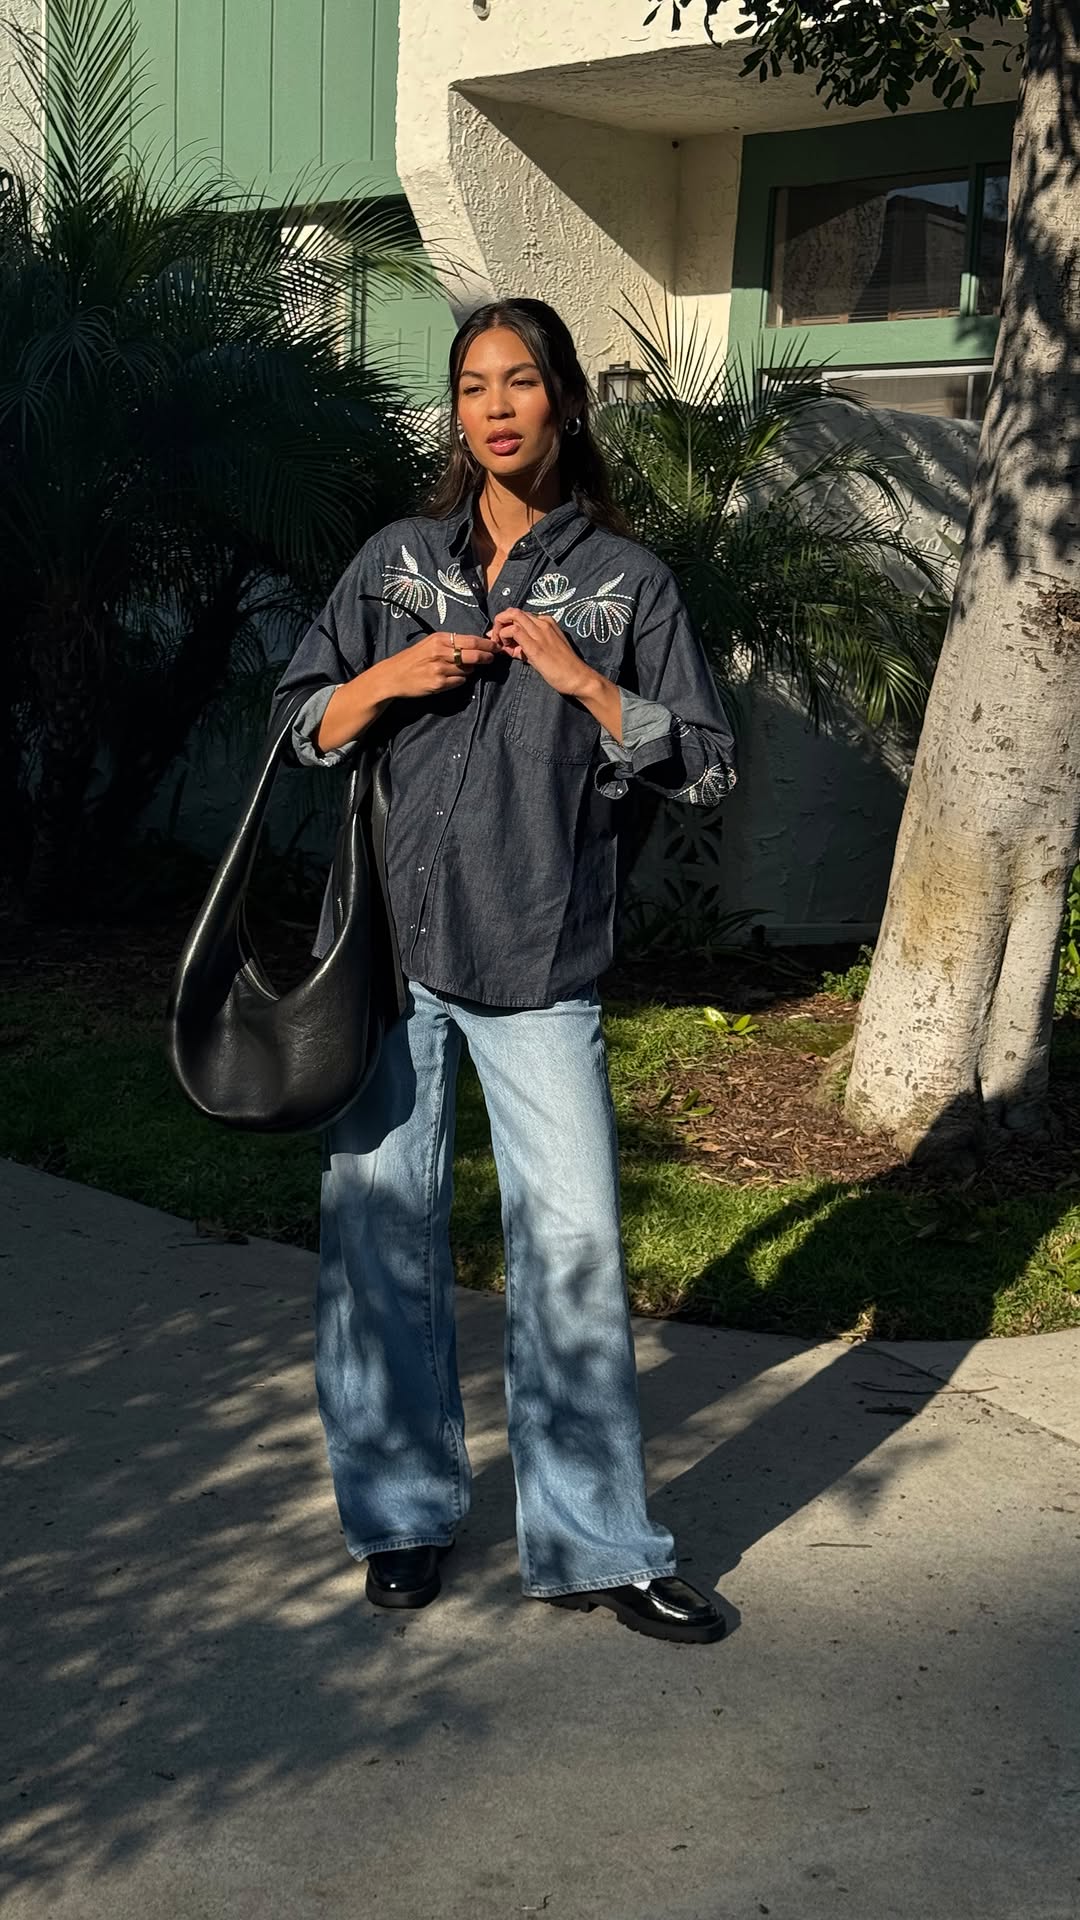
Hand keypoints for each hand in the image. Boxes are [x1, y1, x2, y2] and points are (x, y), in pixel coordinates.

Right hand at [383, 630, 500, 700]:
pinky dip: (460, 680)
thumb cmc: (413, 658)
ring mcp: (440, 669)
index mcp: (440, 639)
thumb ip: (450, 643)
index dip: (487, 644)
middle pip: (474, 654)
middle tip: (492, 658)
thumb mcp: (430, 643)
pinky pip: (460, 681)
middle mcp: (441, 652)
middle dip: (487, 657)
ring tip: (463, 668)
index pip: (471, 640)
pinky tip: (451, 678)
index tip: (496, 646)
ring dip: (470, 669)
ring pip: (468, 669)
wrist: (393, 676)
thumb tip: (475, 644)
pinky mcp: (439, 683)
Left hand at [490, 608, 592, 698]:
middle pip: (514, 611)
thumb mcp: (543, 652)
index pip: (521, 616)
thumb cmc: (564, 668)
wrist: (579, 678)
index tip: (505, 641)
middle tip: (496, 639)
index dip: (508, 625)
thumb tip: (510, 648)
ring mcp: (540, 632)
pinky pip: (514, 631)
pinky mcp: (535, 645)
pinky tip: (506, 650)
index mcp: (547, 622)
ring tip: (500, 645)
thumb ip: (526, 647)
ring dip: (500, 629)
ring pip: (512, 616)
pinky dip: (504, 637)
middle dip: (500, 622)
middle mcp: (543, 623)